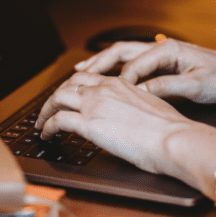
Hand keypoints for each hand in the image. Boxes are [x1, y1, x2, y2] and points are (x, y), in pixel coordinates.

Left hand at [35, 72, 195, 175]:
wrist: (174, 138)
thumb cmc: (170, 129)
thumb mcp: (149, 106)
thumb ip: (131, 105)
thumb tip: (126, 116)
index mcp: (119, 83)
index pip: (86, 78)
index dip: (71, 86)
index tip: (65, 94)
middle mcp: (103, 89)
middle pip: (67, 85)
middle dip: (54, 97)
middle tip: (48, 109)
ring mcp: (94, 105)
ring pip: (57, 98)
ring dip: (45, 111)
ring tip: (41, 123)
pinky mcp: (88, 124)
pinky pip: (57, 121)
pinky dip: (47, 127)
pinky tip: (46, 135)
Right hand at [75, 39, 215, 104]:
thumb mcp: (198, 85)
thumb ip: (167, 86)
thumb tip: (141, 92)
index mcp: (167, 49)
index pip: (133, 65)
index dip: (117, 81)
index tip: (103, 96)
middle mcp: (161, 48)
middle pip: (120, 52)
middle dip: (97, 63)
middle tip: (76, 75)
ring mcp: (161, 54)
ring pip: (123, 56)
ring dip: (102, 64)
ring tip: (81, 72)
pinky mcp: (164, 64)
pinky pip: (132, 64)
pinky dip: (116, 70)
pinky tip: (107, 79)